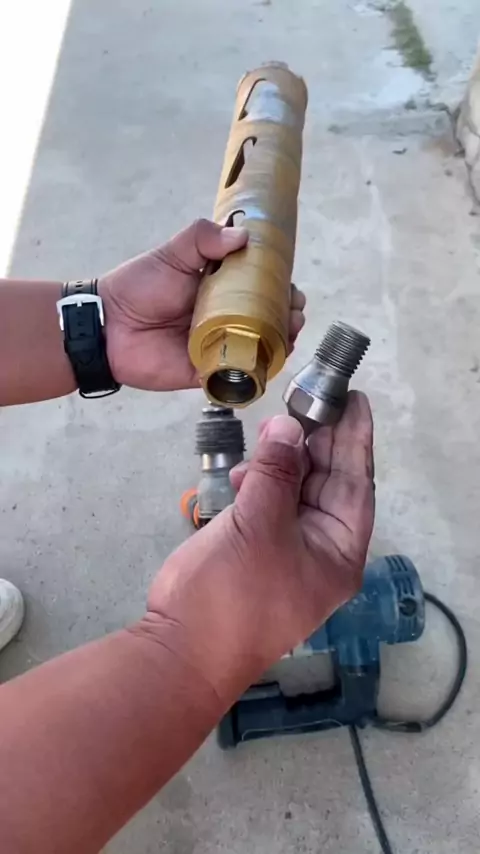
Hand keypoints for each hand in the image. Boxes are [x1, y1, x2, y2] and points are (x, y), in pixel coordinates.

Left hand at [99, 219, 305, 390]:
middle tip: (295, 313)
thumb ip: (203, 238)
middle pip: (268, 320)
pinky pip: (238, 376)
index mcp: (221, 289)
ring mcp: (218, 347)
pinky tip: (271, 360)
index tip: (292, 289)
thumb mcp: (173, 253)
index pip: (261, 289)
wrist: (108, 325)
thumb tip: (244, 237)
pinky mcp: (207, 373)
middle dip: (290, 317)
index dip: (282, 289)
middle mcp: (225, 318)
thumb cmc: (139, 286)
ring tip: (290, 333)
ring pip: (259, 349)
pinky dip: (258, 371)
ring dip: (281, 343)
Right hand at [146, 392, 373, 701]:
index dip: (355, 440)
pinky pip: (268, 505)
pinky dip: (258, 484)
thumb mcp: (258, 525)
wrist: (180, 650)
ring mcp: (286, 551)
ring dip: (282, 462)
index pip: (356, 485)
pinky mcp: (255, 550)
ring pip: (295, 491)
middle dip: (315, 445)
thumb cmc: (231, 592)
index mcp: (338, 552)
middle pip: (327, 485)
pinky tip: (242, 472)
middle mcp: (320, 550)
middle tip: (304, 401)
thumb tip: (288, 427)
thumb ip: (276, 472)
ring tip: (266, 433)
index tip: (353, 400)